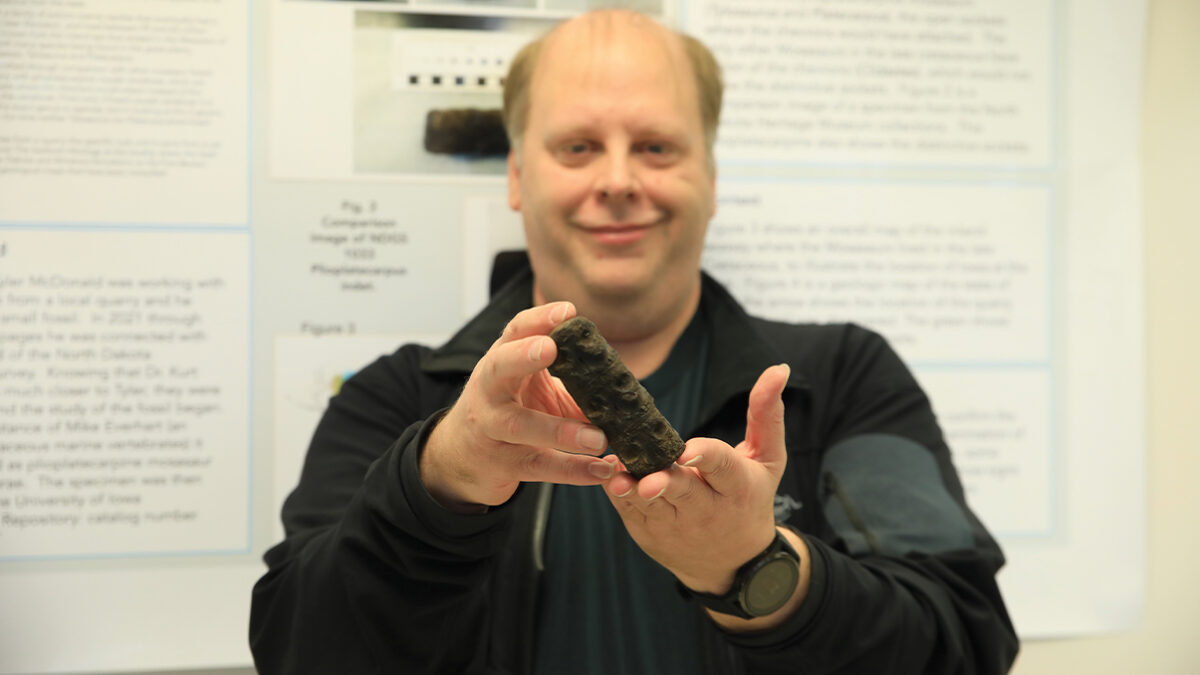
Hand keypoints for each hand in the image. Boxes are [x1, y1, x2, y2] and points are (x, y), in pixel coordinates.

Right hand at [420, 302, 612, 511]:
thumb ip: (568, 375)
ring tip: (599, 438)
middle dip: (523, 355)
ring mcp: (491, 428)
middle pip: (499, 367)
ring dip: (561, 431)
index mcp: (501, 362)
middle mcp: (490, 390)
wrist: (461, 456)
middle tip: (551, 348)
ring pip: (520, 426)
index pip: (514, 332)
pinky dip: (573, 470)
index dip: (538, 320)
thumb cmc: (510, 409)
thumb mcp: (529, 384)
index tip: (566, 311)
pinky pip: (539, 467)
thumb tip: (622, 377)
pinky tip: (601, 470)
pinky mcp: (502, 464)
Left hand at [603, 364, 791, 593]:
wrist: (735, 561)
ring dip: (633, 489)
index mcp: (738, 487)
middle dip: (666, 484)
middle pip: (683, 492)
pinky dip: (619, 493)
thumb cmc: (750, 497)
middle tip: (651, 479)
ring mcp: (677, 526)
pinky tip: (612, 475)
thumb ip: (767, 414)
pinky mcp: (650, 534)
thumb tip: (779, 368)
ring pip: (651, 506)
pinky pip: (629, 511)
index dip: (705, 457)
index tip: (688, 450)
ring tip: (619, 475)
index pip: (722, 467)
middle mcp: (709, 510)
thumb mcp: (768, 459)